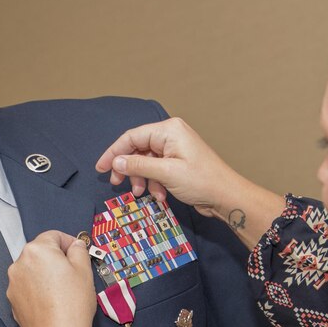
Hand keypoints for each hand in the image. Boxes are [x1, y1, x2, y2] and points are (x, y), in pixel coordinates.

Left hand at [7, 230, 96, 326]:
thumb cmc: (72, 304)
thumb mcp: (84, 270)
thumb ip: (79, 250)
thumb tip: (75, 245)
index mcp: (37, 250)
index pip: (53, 235)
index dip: (68, 242)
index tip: (77, 251)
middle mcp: (19, 264)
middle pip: (40, 252)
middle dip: (55, 259)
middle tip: (72, 272)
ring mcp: (13, 283)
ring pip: (32, 270)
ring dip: (45, 274)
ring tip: (62, 289)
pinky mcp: (12, 300)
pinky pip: (27, 287)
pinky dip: (38, 290)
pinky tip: (52, 300)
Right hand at [95, 117, 285, 247]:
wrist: (226, 196)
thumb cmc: (202, 181)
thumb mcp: (166, 173)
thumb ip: (138, 165)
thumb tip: (116, 162)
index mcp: (168, 130)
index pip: (132, 136)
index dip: (114, 152)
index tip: (101, 168)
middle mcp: (171, 135)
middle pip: (138, 148)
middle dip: (128, 168)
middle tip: (116, 184)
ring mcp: (175, 149)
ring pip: (146, 162)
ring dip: (142, 179)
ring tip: (142, 193)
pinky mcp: (177, 163)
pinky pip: (156, 170)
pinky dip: (154, 183)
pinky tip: (160, 195)